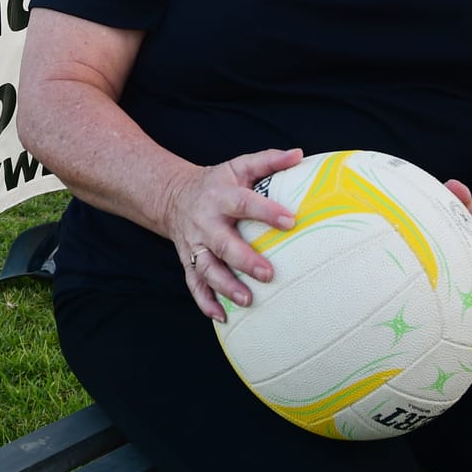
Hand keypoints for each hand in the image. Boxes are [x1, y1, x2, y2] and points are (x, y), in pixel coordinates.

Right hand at [161, 148, 302, 321]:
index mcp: (220, 197)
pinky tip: (222, 317)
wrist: (172, 196)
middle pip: (223, 244)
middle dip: (244, 260)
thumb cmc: (216, 183)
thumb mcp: (238, 166)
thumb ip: (268, 161)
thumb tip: (299, 154)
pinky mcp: (187, 261)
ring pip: (206, 269)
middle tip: (269, 274)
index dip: (266, 211)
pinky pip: (194, 284)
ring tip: (247, 300)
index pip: (244, 203)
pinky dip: (205, 302)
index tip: (290, 220)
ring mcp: (194, 245)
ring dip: (225, 286)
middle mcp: (205, 223)